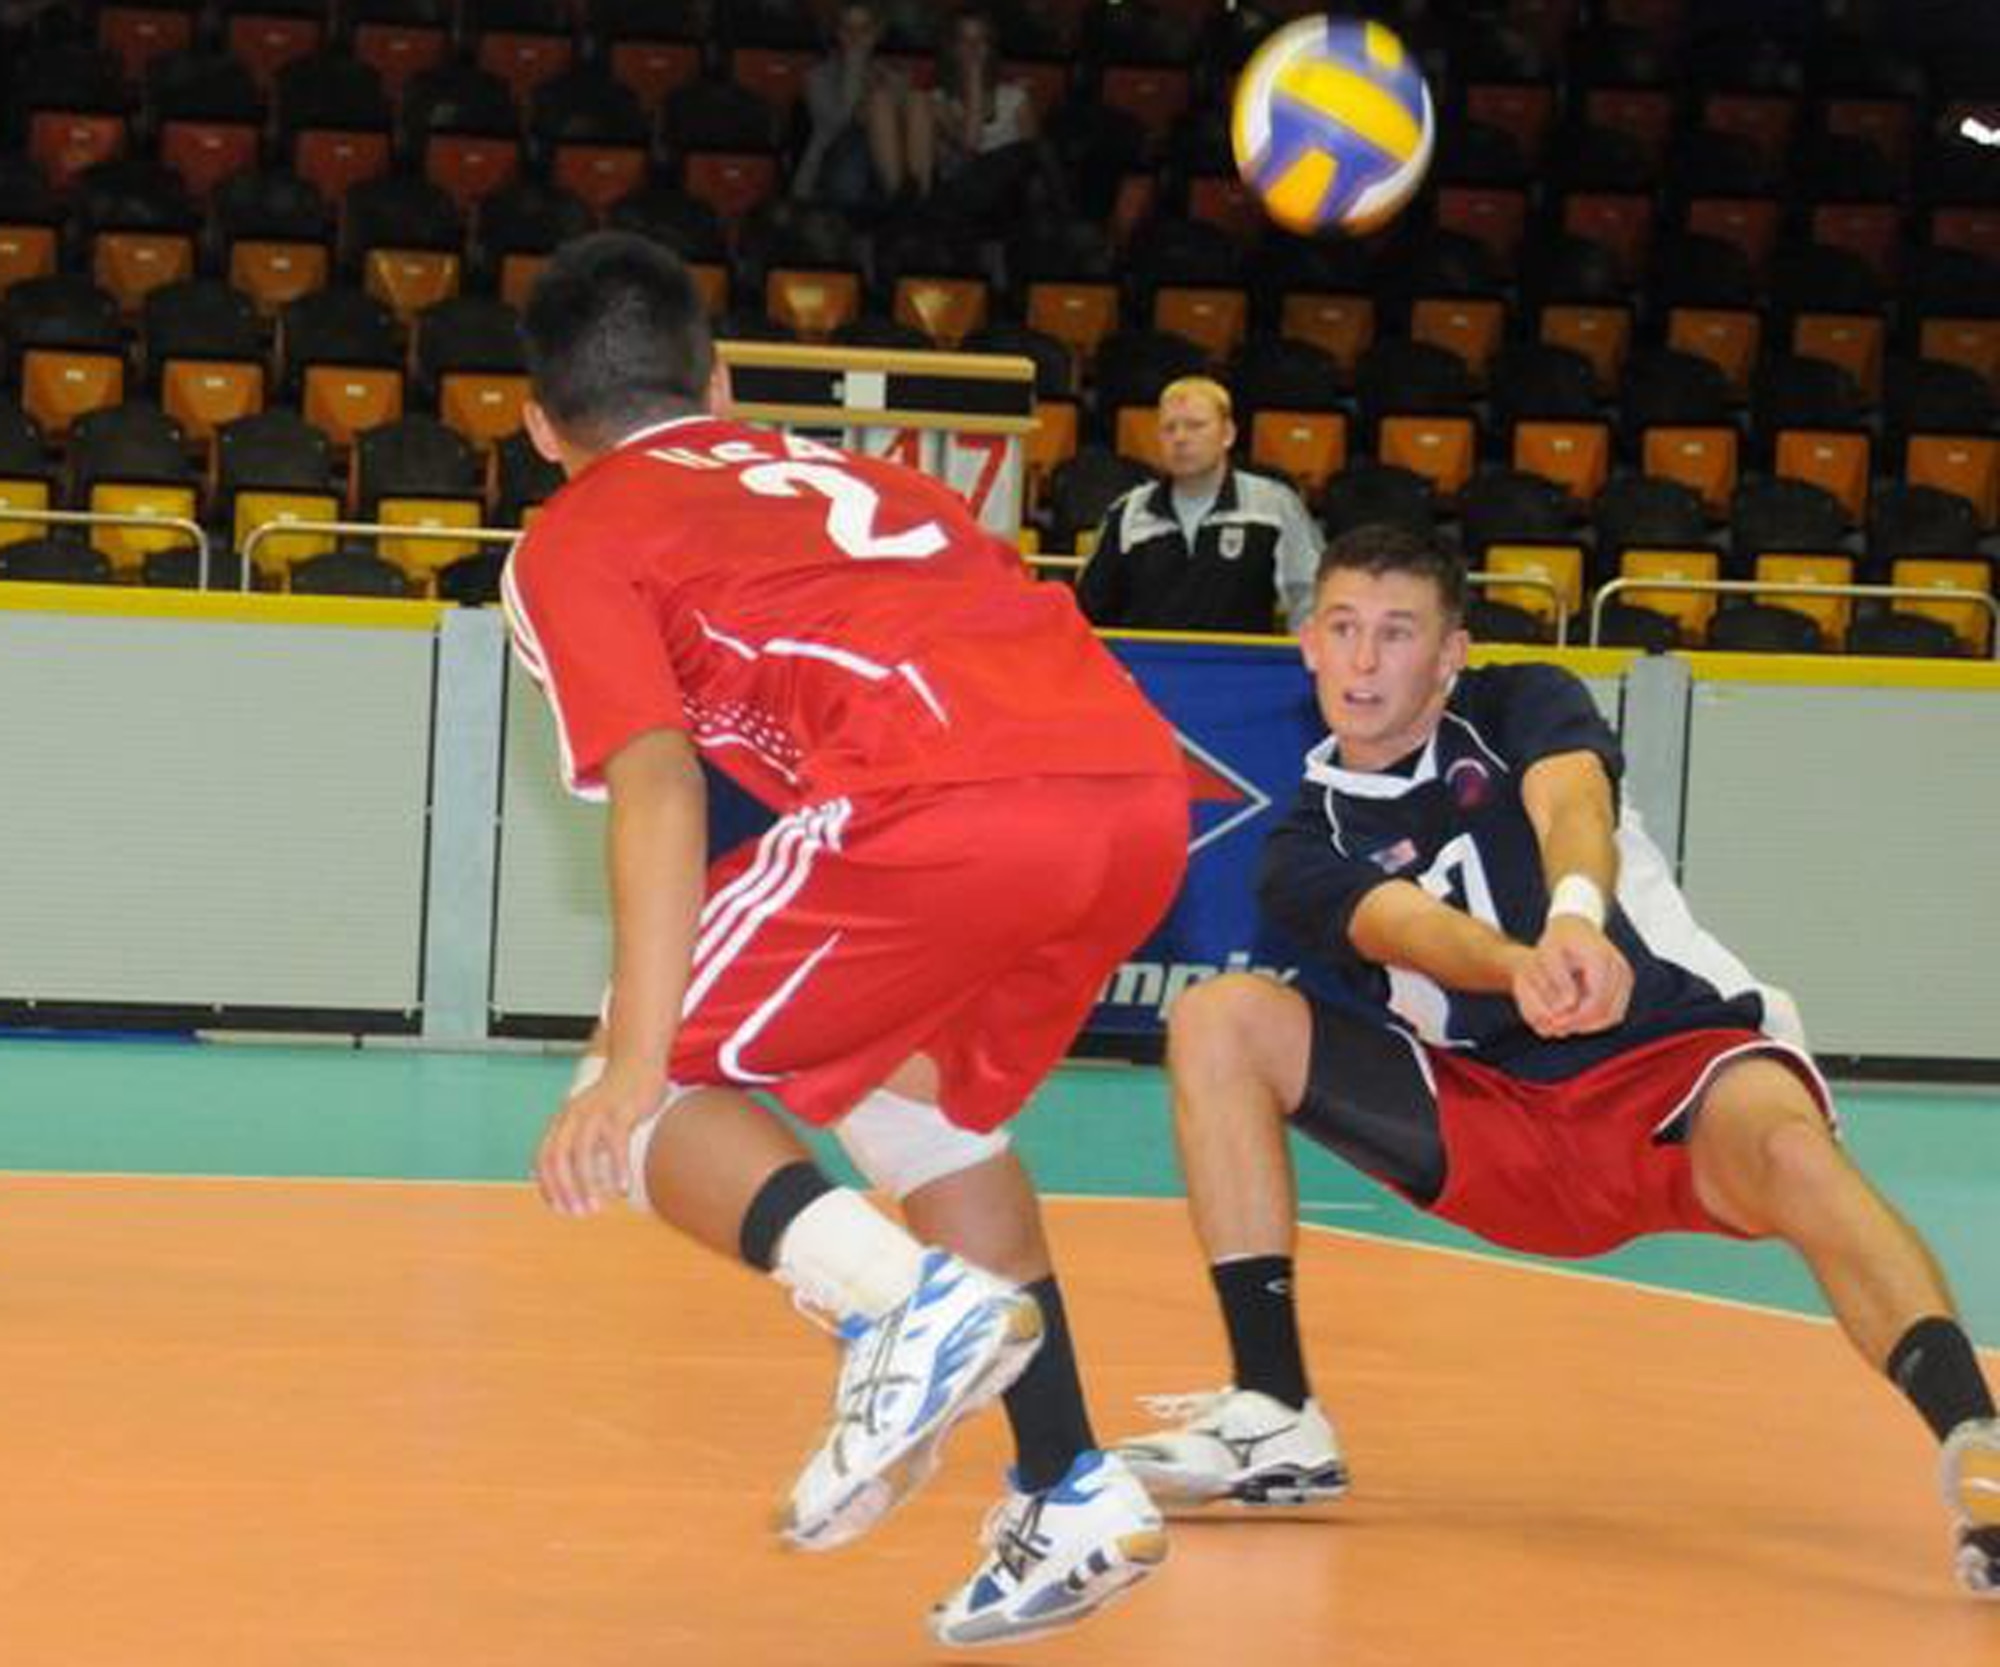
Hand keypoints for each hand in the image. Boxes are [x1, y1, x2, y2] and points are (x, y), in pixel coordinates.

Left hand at [535, 1064, 663, 1217]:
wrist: (638, 1062)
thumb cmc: (617, 1096)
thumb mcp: (590, 1118)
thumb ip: (580, 1141)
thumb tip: (575, 1175)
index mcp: (563, 1120)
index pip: (544, 1159)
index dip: (549, 1187)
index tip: (561, 1209)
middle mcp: (573, 1116)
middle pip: (558, 1158)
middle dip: (564, 1190)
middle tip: (578, 1213)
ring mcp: (596, 1113)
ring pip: (582, 1153)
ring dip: (586, 1184)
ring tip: (596, 1205)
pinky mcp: (621, 1112)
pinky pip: (615, 1145)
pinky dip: (617, 1169)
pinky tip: (622, 1188)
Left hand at [1512, 916, 1632, 1037]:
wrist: (1575, 925)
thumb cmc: (1558, 939)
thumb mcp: (1548, 955)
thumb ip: (1558, 979)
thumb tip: (1569, 1005)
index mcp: (1602, 961)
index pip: (1595, 1004)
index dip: (1576, 1019)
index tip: (1557, 1023)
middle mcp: (1620, 969)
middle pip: (1606, 1013)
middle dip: (1581, 1024)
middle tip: (1559, 1027)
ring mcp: (1626, 977)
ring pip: (1613, 1015)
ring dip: (1590, 1024)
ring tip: (1566, 1022)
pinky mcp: (1625, 983)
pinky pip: (1614, 1010)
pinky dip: (1596, 1017)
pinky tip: (1577, 1015)